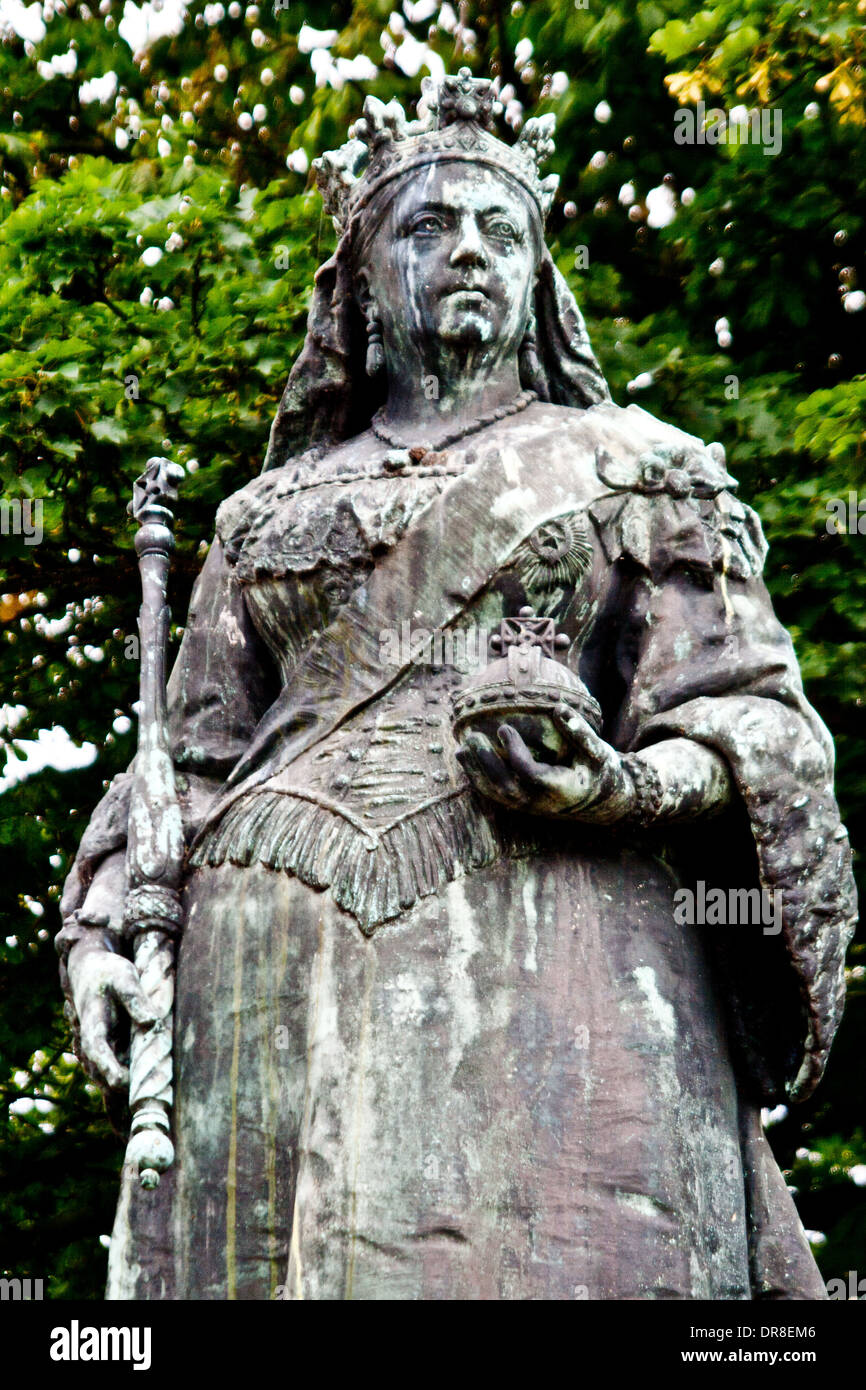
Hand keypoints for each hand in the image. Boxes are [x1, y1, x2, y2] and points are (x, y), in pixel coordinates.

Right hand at [66, 932, 156, 1090]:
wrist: (89, 970)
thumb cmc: (108, 972)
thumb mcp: (124, 977)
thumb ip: (135, 999)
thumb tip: (151, 1022)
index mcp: (92, 1025)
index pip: (98, 1053)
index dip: (110, 1070)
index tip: (126, 1083)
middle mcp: (90, 1043)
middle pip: (102, 1075)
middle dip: (123, 1088)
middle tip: (150, 1097)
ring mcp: (96, 1050)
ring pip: (107, 1079)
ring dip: (126, 1089)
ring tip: (153, 1097)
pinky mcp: (106, 1052)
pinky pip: (114, 1073)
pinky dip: (129, 1082)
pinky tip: (151, 1088)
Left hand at [455, 711, 633, 821]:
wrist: (600, 801)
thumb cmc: (600, 770)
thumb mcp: (598, 752)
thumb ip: (580, 732)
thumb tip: (558, 707)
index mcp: (560, 789)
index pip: (531, 773)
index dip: (515, 752)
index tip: (504, 728)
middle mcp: (541, 803)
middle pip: (506, 787)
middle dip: (486, 762)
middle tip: (471, 737)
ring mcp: (529, 807)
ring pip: (496, 794)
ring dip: (476, 771)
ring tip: (461, 747)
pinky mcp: (521, 805)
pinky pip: (495, 794)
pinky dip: (478, 777)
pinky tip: (465, 757)